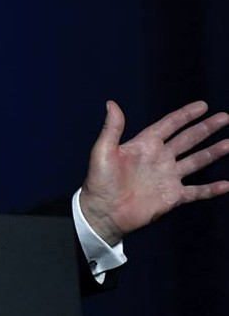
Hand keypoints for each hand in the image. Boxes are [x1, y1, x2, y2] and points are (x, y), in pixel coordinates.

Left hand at [80, 100, 228, 245]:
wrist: (103, 212)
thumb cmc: (99, 181)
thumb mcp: (103, 151)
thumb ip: (112, 128)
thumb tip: (111, 103)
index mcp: (144, 145)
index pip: (169, 125)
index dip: (186, 115)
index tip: (203, 106)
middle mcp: (159, 158)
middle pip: (188, 139)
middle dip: (206, 128)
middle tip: (226, 117)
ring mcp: (168, 177)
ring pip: (197, 161)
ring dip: (214, 152)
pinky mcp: (172, 197)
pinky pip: (197, 191)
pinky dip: (212, 189)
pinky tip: (227, 185)